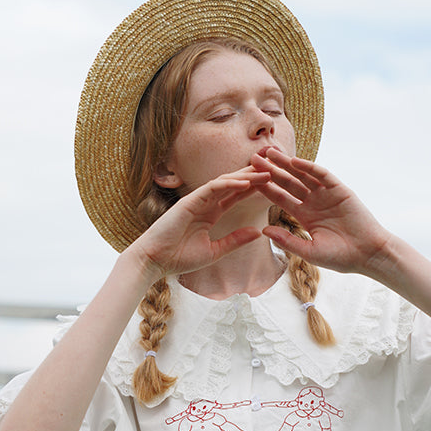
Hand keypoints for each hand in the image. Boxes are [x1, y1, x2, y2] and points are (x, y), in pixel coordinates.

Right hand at [129, 167, 269, 279]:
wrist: (155, 261)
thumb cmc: (179, 258)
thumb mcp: (215, 251)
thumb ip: (235, 240)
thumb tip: (258, 232)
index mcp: (212, 213)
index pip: (236, 196)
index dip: (255, 188)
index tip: (274, 183)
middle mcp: (206, 203)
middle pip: (234, 184)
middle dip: (254, 175)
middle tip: (275, 168)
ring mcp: (197, 199)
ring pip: (226, 182)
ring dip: (246, 176)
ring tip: (266, 172)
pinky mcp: (189, 200)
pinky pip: (212, 188)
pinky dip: (229, 184)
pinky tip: (246, 183)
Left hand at [253, 150, 392, 273]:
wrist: (368, 255)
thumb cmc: (340, 257)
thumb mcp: (309, 251)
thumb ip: (287, 241)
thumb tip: (264, 230)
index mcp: (304, 215)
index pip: (280, 198)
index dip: (265, 188)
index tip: (247, 179)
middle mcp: (313, 202)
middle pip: (288, 182)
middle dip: (271, 170)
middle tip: (253, 158)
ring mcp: (326, 194)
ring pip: (303, 174)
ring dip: (287, 163)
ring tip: (270, 153)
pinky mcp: (340, 190)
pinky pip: (322, 175)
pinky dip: (309, 167)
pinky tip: (295, 161)